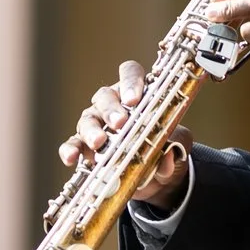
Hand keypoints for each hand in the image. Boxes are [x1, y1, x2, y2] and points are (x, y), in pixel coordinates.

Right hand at [60, 60, 191, 208]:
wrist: (155, 176)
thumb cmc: (164, 146)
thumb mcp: (178, 144)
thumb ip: (177, 145)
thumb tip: (168, 158)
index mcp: (136, 94)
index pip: (130, 73)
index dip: (131, 81)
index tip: (134, 99)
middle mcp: (112, 104)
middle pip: (105, 96)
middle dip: (111, 109)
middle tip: (120, 123)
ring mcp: (96, 124)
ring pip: (88, 119)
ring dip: (92, 130)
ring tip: (99, 142)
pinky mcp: (85, 147)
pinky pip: (73, 145)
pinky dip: (71, 150)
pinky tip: (71, 158)